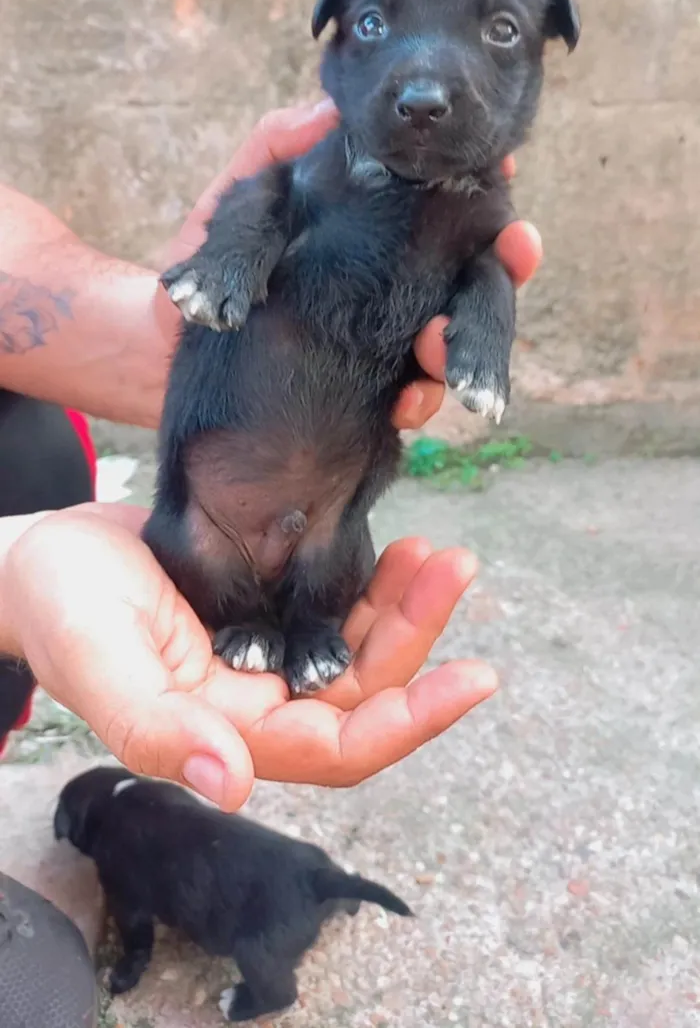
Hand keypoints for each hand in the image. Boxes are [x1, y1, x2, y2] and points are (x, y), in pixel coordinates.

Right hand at [4, 505, 495, 810]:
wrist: (45, 557)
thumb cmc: (59, 607)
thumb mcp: (97, 660)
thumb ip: (155, 727)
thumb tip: (230, 786)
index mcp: (227, 731)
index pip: (338, 747)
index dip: (409, 721)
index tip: (474, 678)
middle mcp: (259, 702)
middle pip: (365, 691)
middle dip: (418, 638)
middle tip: (454, 569)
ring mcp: (267, 654)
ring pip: (359, 649)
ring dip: (406, 608)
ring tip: (442, 556)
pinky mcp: (268, 608)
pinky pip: (336, 606)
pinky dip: (374, 582)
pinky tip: (400, 549)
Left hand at [157, 102, 540, 431]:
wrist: (164, 345)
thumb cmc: (206, 262)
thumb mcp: (240, 200)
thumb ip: (277, 149)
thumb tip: (327, 109)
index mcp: (377, 235)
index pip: (448, 212)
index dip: (486, 192)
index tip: (506, 171)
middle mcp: (396, 287)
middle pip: (476, 277)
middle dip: (507, 264)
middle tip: (519, 251)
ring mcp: (388, 343)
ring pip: (455, 342)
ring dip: (472, 345)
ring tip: (441, 346)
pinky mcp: (370, 393)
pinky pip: (412, 401)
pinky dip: (416, 402)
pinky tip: (404, 404)